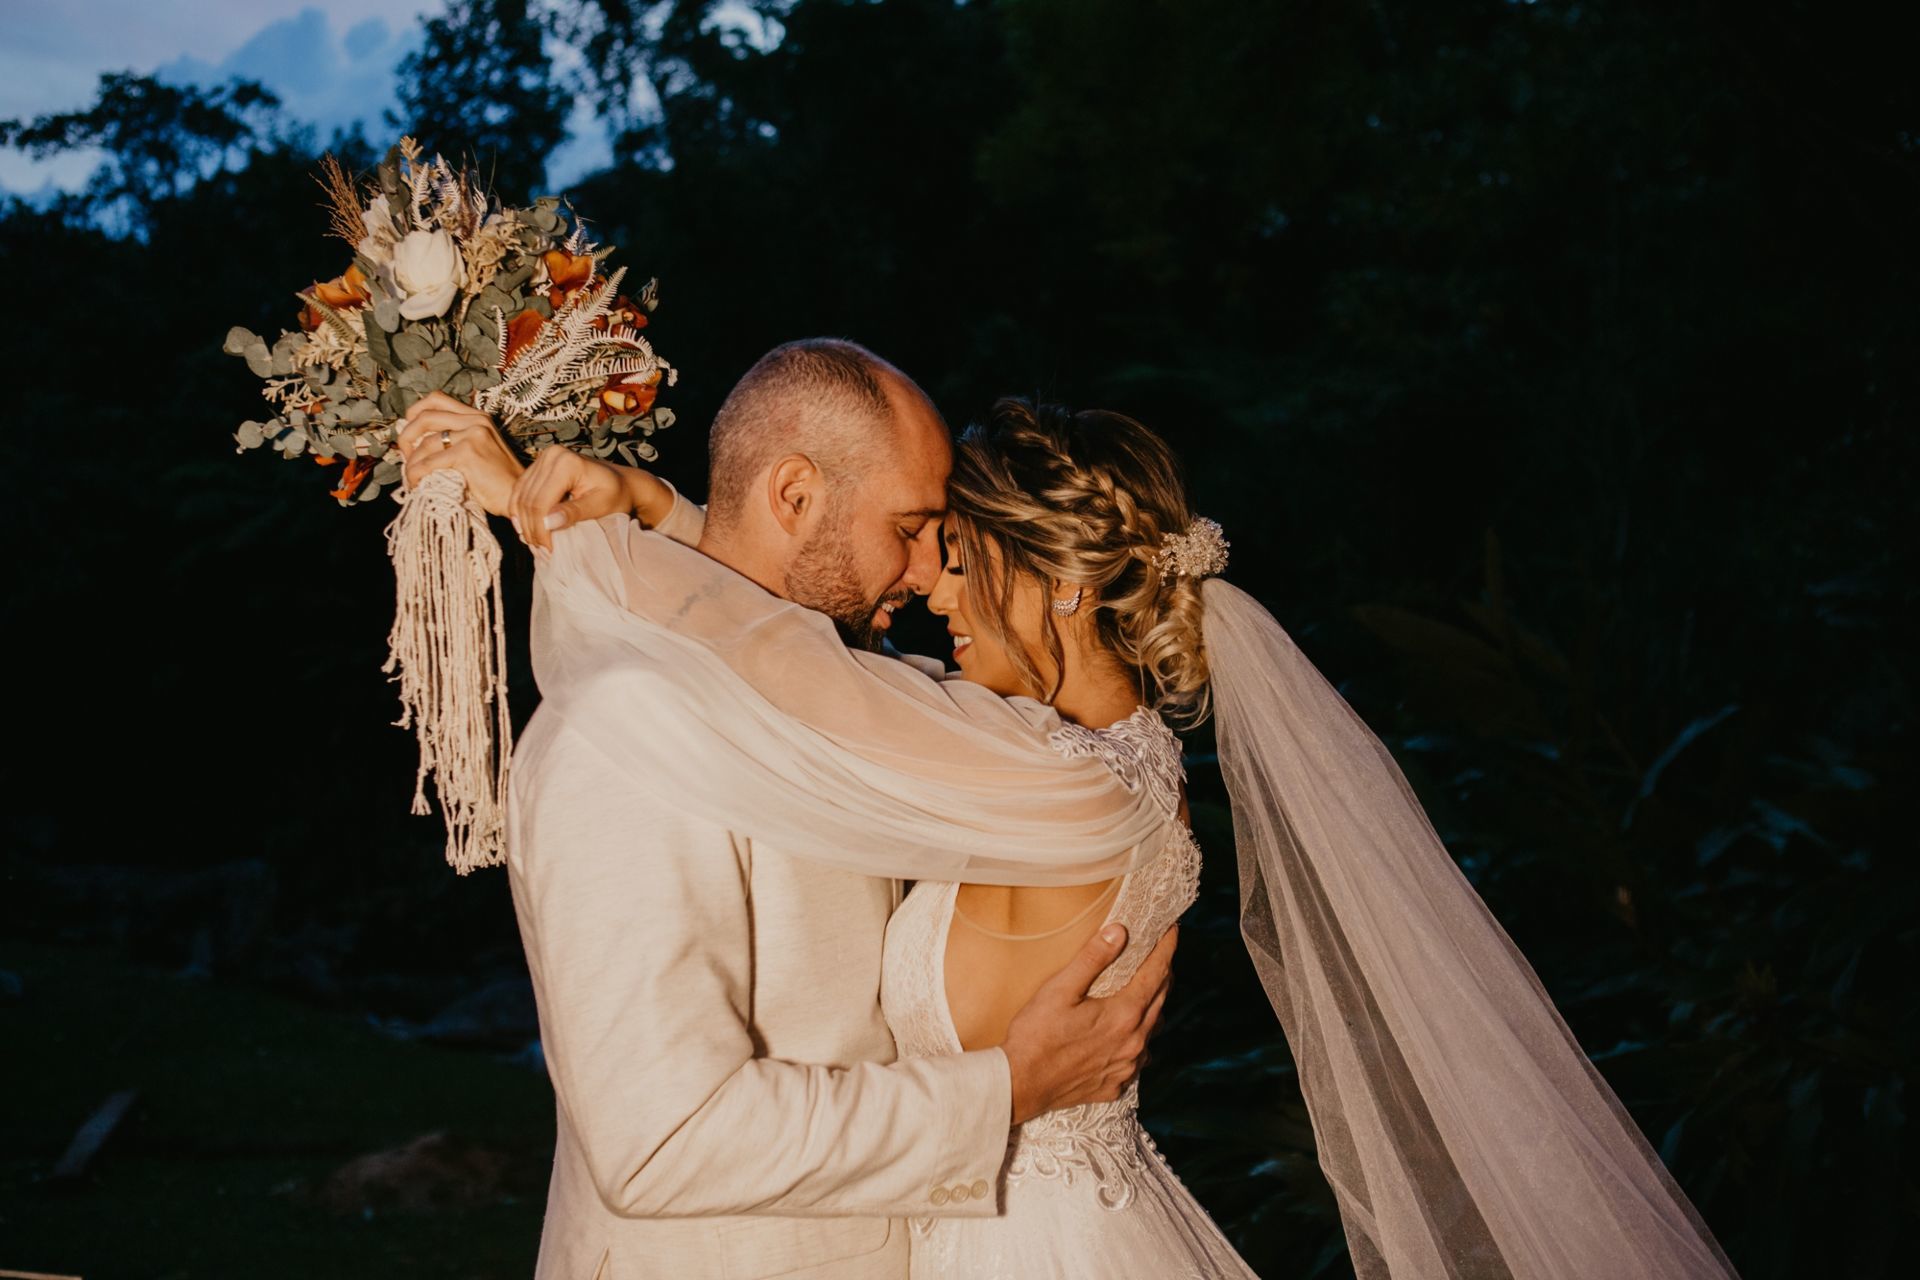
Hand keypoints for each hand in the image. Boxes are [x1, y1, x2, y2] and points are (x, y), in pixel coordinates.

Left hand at [395, 392, 524, 516]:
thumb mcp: (480, 448)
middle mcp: (476, 420)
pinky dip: (417, 474)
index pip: (437, 399)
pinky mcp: (467, 453)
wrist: (517, 496)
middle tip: (405, 454)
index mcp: (478, 416)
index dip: (416, 411)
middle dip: (406, 435)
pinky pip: (429, 462)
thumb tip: (417, 441)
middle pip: (425, 415)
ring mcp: (472, 435)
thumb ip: (457, 438)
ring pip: (425, 442)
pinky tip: (417, 483)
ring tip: (412, 477)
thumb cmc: (497, 479)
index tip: (411, 431)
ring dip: (411, 462)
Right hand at [508, 445, 645, 550]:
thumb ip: (575, 512)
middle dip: (531, 530)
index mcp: (566, 462)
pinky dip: (521, 514)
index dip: (540, 530)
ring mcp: (542, 459)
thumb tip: (548, 523)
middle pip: (527, 501)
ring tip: (536, 544)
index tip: (549, 550)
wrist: (620, 482)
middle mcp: (551, 456)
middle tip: (541, 552)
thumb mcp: (601, 506)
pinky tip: (529, 530)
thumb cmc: (616, 495)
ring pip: (519, 498)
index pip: (540, 503)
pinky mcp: (537, 467)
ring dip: (523, 524)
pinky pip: (520, 493)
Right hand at [1000, 923, 1176, 1124]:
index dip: (1166, 949)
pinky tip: (1124, 1034)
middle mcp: (1133, 1043)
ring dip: (1152, 1007)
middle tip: (1160, 954)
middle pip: (1160, 1000)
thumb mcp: (1060, 989)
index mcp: (1124, 1015)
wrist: (1019, 1085)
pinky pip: (1138, 1057)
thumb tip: (1119, 931)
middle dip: (1163, 974)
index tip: (1172, 930)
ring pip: (1152, 1030)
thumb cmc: (1035, 1034)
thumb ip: (1092, 958)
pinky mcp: (1115, 1084)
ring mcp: (1126, 1067)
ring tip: (1143, 991)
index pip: (1156, 974)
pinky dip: (1137, 1039)